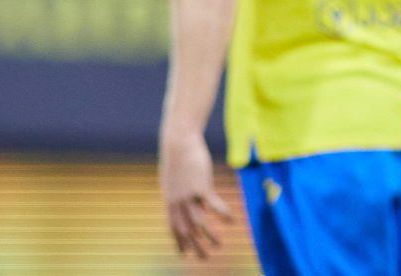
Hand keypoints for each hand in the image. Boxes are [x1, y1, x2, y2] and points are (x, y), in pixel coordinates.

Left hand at [158, 128, 234, 258]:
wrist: (178, 141)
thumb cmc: (178, 156)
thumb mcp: (175, 178)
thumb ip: (182, 194)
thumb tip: (196, 206)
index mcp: (169, 200)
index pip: (172, 227)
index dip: (178, 242)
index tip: (184, 254)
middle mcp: (176, 201)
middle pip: (185, 230)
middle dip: (194, 246)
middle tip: (204, 259)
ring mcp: (187, 195)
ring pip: (198, 222)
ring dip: (209, 236)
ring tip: (219, 245)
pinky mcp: (200, 186)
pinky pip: (213, 204)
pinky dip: (223, 214)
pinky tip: (232, 221)